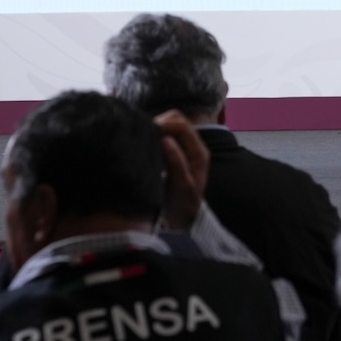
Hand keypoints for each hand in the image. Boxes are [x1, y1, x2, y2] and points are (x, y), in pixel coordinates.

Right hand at [154, 110, 208, 230]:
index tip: (147, 132)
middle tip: (143, 135)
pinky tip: (144, 144)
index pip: (182, 125)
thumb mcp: (182, 186)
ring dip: (155, 129)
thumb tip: (165, 139)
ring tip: (142, 139)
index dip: (164, 124)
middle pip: (175, 120)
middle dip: (159, 122)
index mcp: (198, 152)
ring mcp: (182, 148)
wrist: (183, 220)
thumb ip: (176, 162)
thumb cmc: (184, 206)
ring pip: (168, 126)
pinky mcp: (172, 152)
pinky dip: (153, 136)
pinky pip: (162, 136)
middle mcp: (192, 146)